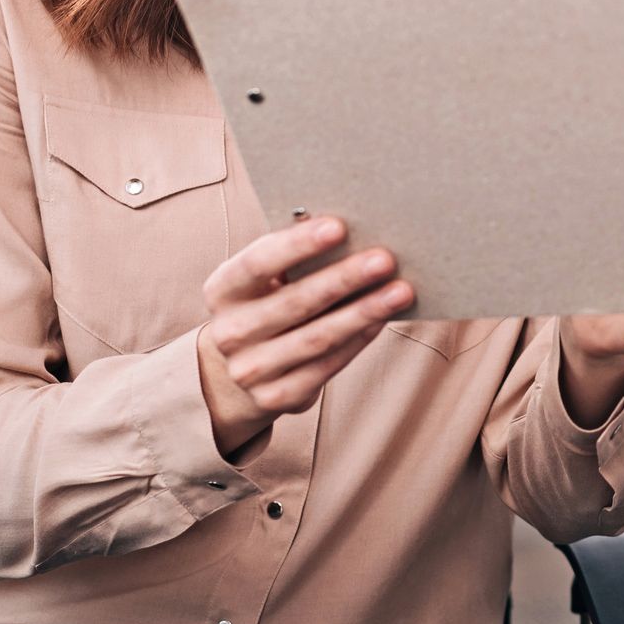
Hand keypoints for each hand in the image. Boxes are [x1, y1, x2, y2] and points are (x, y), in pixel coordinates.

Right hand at [196, 217, 414, 454]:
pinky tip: (383, 320)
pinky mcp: (276, 396)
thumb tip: (352, 228)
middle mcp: (229, 332)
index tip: (339, 226)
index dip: (297, 244)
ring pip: (316, 338)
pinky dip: (359, 340)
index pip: (257, 262)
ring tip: (401, 291)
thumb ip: (295, 256)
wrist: (245, 366)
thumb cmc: (269, 302)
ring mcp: (250, 370)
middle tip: (385, 259)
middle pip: (294, 302)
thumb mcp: (267, 279)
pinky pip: (327, 366)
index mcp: (222, 290)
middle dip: (344, 279)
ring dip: (363, 312)